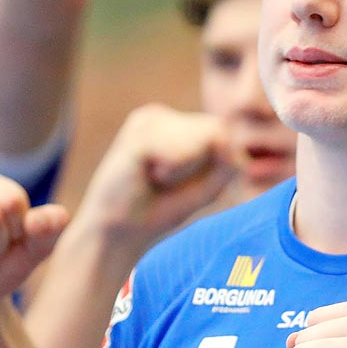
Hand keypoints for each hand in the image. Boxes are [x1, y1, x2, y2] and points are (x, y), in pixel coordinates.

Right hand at [77, 105, 236, 251]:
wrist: (119, 232)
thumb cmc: (161, 209)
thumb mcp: (208, 187)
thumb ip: (227, 162)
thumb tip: (224, 136)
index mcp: (176, 123)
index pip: (222, 131)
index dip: (214, 164)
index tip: (182, 180)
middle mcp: (160, 115)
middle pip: (215, 130)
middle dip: (201, 165)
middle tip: (166, 180)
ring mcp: (146, 121)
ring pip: (201, 140)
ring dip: (184, 170)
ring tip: (155, 178)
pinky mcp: (137, 135)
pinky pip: (180, 153)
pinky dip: (171, 173)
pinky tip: (145, 175)